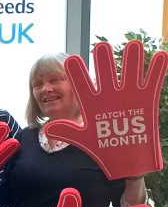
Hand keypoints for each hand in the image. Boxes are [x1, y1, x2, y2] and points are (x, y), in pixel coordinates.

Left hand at [44, 40, 167, 178]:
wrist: (124, 162)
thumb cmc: (101, 149)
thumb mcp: (83, 139)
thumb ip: (67, 131)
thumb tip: (48, 129)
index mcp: (92, 103)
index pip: (82, 85)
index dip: (77, 73)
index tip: (70, 60)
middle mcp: (109, 96)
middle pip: (106, 75)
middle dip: (104, 62)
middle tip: (101, 46)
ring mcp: (128, 97)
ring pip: (130, 74)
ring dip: (133, 61)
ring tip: (133, 45)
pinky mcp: (146, 101)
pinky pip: (152, 83)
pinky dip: (156, 70)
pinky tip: (160, 56)